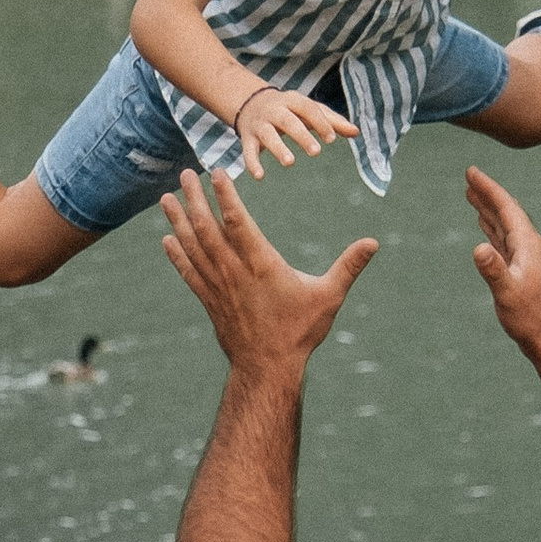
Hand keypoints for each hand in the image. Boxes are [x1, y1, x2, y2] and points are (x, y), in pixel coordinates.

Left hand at [161, 167, 377, 371]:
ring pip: (193, 247)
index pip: (238, 221)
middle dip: (195, 199)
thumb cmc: (299, 332)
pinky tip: (167, 240)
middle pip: (208, 228)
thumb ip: (348, 266)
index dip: (225, 195)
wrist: (267, 369)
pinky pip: (188, 272)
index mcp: (261, 264)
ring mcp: (218, 286)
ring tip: (166, 199)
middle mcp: (233, 271)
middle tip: (185, 174)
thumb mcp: (328, 297)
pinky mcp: (210, 301)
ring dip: (178, 221)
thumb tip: (374, 243)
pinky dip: (177, 255)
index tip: (216, 172)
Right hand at [233, 82, 360, 178]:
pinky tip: (260, 176)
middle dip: (301, 135)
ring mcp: (260, 124)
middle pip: (288, 121)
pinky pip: (248, 150)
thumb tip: (356, 132)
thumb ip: (331, 121)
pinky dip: (252, 163)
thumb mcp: (308, 110)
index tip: (331, 138)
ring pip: (268, 135)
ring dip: (278, 148)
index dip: (319, 122)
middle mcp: (275, 110)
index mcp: (293, 101)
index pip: (307, 109)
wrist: (250, 102)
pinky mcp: (247, 137)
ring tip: (290, 162)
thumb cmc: (289, 109)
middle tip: (315, 152)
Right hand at [465, 166, 540, 356]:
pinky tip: (487, 233)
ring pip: (506, 227)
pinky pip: (508, 242)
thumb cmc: (531, 318)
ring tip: (473, 199)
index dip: (489, 188)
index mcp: (529, 245)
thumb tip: (479, 248)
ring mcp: (530, 258)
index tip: (471, 172)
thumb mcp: (508, 293)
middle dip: (488, 195)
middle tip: (469, 179)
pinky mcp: (527, 270)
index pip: (506, 208)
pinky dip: (495, 231)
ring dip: (490, 212)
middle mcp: (532, 246)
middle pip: (507, 213)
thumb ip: (493, 270)